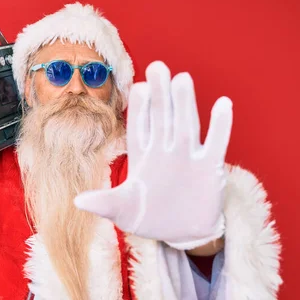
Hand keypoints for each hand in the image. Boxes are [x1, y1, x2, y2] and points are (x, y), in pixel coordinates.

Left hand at [74, 62, 232, 249]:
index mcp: (142, 157)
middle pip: (162, 118)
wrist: (182, 232)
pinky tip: (223, 104)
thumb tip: (77, 201)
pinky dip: (220, 126)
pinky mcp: (210, 168)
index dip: (139, 108)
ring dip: (185, 104)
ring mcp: (188, 157)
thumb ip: (104, 203)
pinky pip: (216, 143)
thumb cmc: (149, 217)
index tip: (138, 87)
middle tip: (157, 67)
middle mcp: (165, 151)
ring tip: (182, 78)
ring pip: (186, 125)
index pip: (139, 127)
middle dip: (160, 95)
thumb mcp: (123, 211)